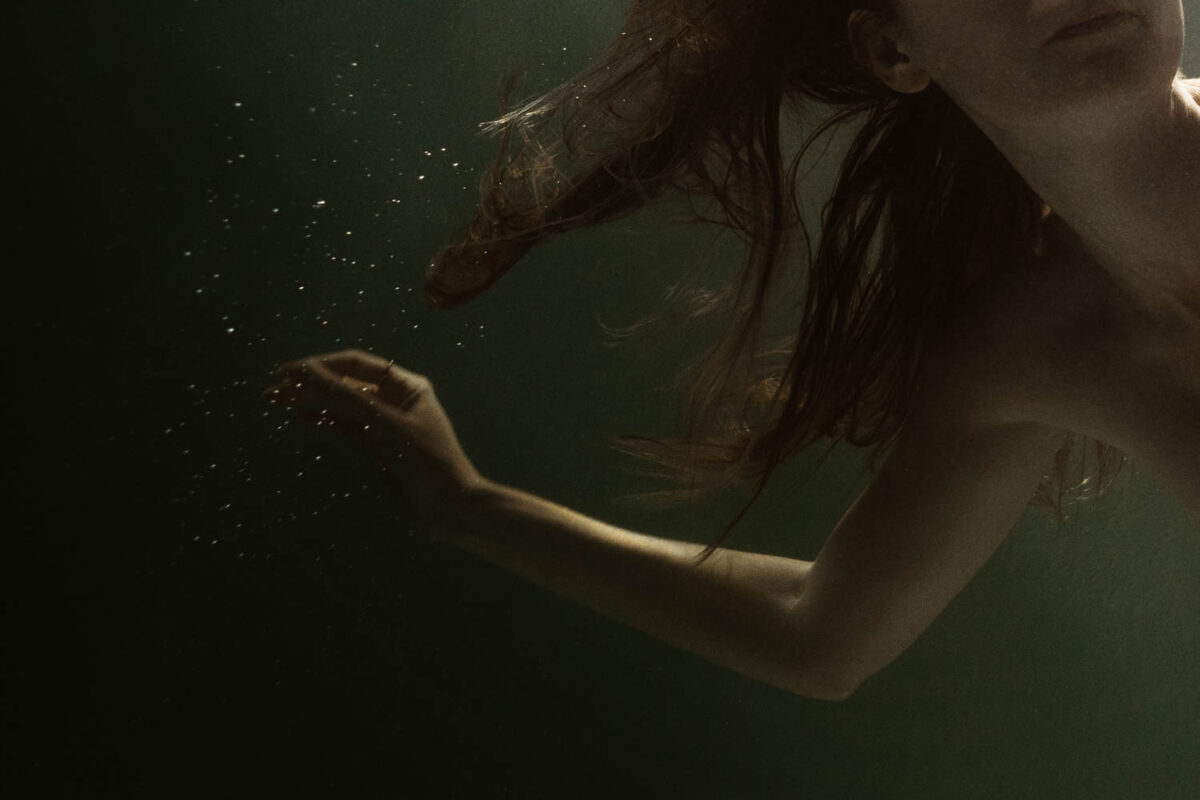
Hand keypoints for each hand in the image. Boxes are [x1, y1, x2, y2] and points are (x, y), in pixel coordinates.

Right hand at [262, 349, 483, 530]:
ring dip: (311, 402)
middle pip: (345, 384)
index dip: (320, 365)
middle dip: (310, 384)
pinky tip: (302, 416)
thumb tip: (306, 372)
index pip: (356, 364)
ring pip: (341, 406)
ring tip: (276, 401)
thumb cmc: (426, 460)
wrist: (448, 508)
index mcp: (406, 386)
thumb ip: (344, 397)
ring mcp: (384, 424)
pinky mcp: (377, 447)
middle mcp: (394, 400)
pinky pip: (345, 427)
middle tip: (273, 389)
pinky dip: (324, 420)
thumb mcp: (384, 425)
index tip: (287, 371)